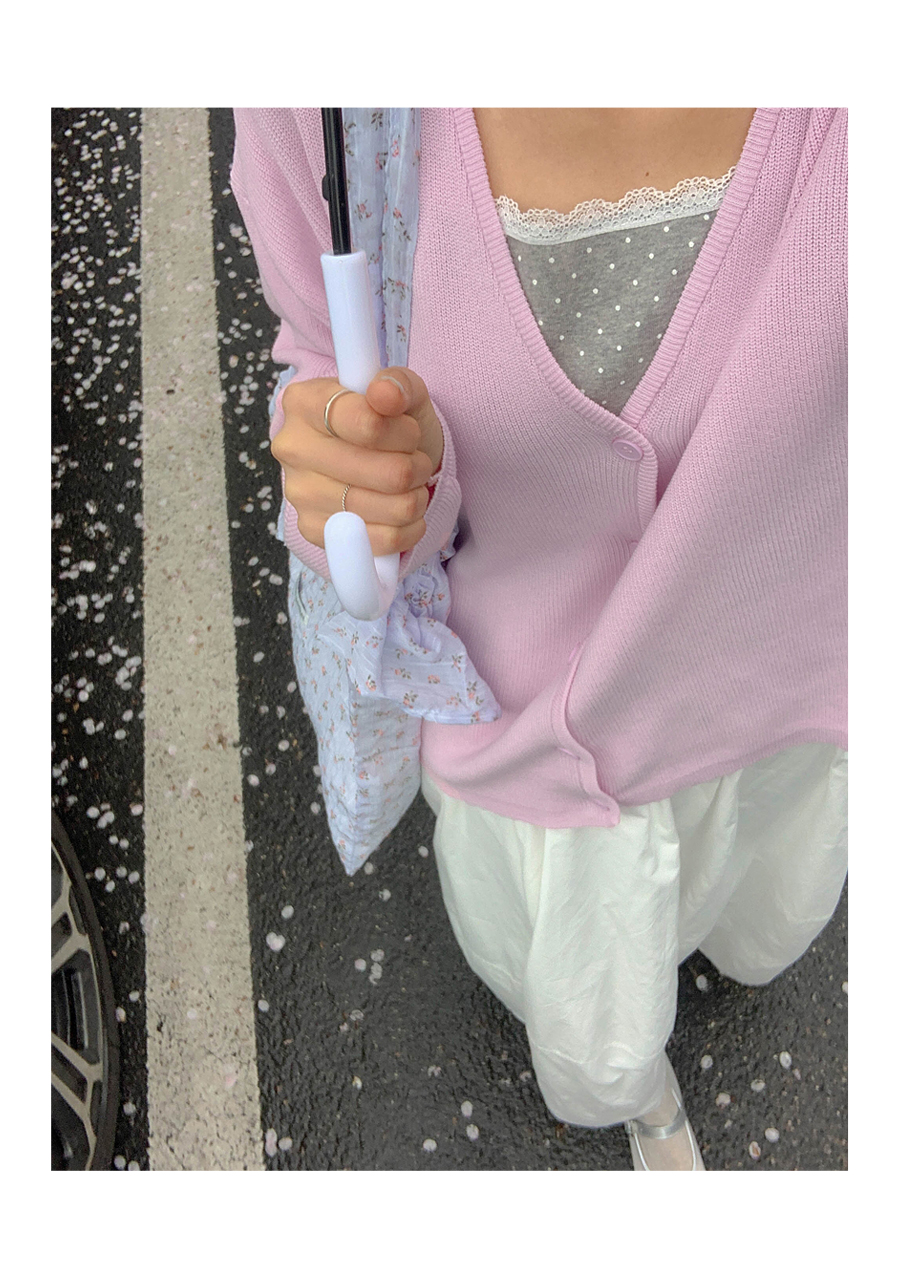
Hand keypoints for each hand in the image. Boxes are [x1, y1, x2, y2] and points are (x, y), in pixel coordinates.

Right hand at [271, 367, 444, 556]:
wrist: (378, 462)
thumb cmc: (389, 424)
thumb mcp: (402, 393)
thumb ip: (398, 384)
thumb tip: (385, 393)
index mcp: (304, 402)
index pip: (366, 423)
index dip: (404, 432)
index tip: (410, 430)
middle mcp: (292, 447)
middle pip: (385, 473)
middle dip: (415, 467)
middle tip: (416, 462)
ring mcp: (299, 494)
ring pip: (389, 508)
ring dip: (415, 498)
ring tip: (411, 485)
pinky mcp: (313, 530)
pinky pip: (382, 541)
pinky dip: (408, 528)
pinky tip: (405, 514)